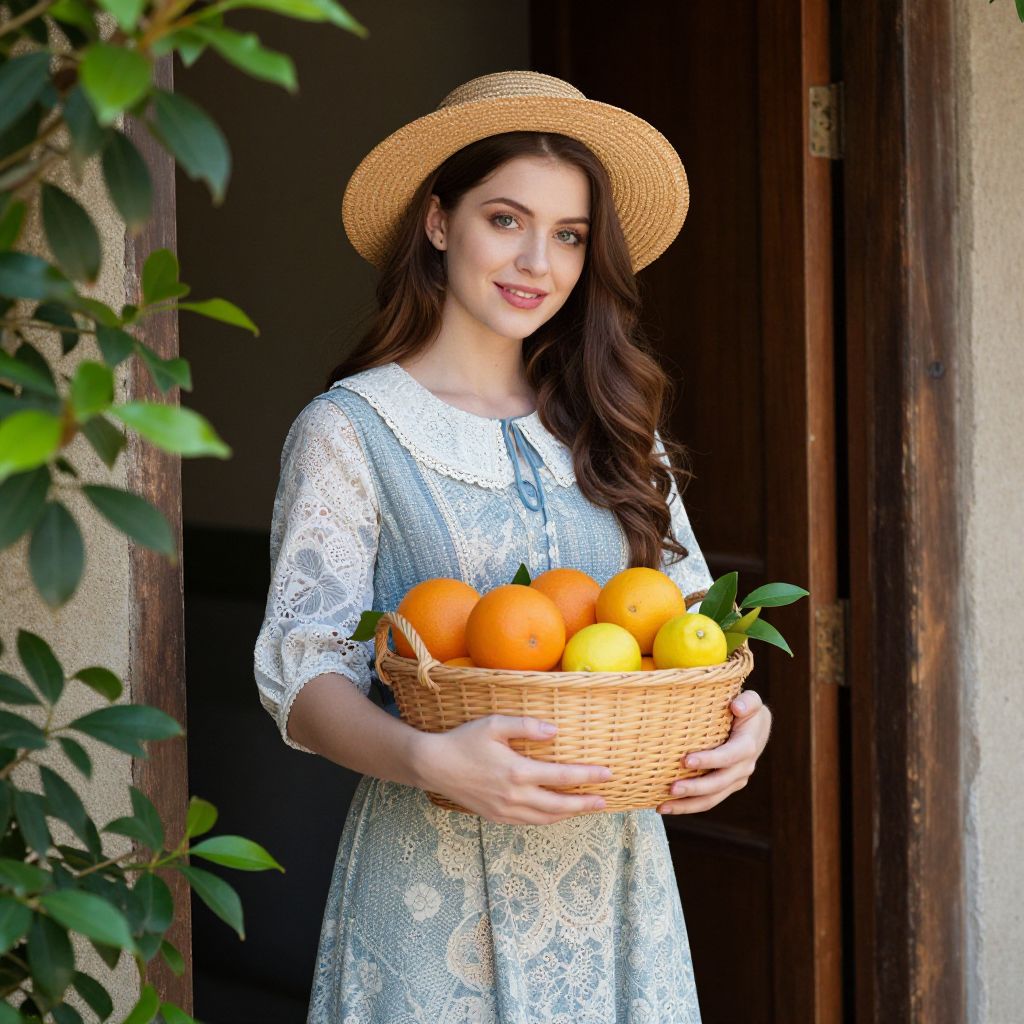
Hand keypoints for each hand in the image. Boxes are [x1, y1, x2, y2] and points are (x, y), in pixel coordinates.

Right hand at [417, 715, 612, 824]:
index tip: (608, 775)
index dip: (588, 776)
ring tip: (585, 808)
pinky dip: (547, 818)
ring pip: (546, 818)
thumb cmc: (464, 741)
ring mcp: (505, 810)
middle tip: (605, 800)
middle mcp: (515, 796)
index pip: (562, 776)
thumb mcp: (495, 724)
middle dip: (585, 803)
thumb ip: (527, 726)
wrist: (434, 766)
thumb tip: (555, 731)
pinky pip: (529, 822)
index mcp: (518, 772)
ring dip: (568, 814)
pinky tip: (554, 812)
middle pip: (560, 804)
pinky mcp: (496, 817)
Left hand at [656, 690, 771, 814]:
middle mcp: (744, 768)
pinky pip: (708, 801)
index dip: (710, 760)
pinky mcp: (726, 787)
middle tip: (671, 788)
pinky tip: (666, 807)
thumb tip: (737, 707)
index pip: (729, 756)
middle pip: (719, 783)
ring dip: (687, 805)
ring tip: (663, 806)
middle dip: (695, 788)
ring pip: (712, 799)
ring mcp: (735, 780)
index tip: (686, 760)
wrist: (755, 728)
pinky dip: (688, 806)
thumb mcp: (751, 701)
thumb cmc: (747, 710)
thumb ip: (748, 701)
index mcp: (747, 746)